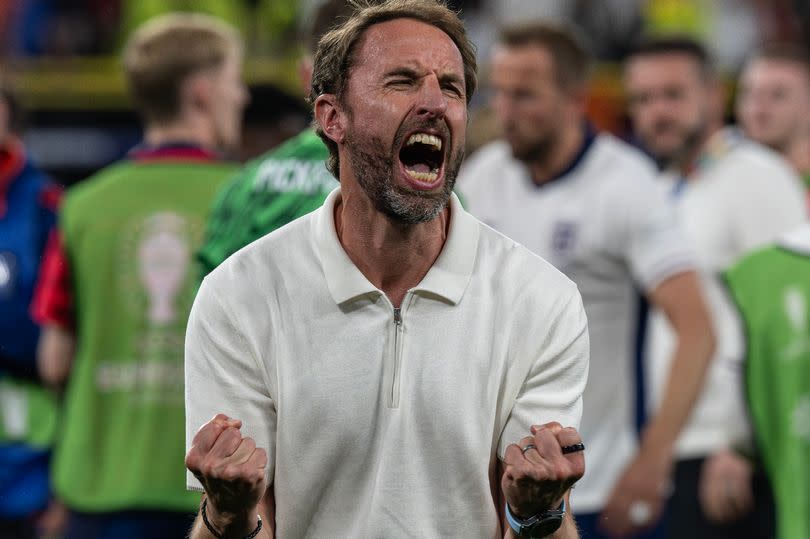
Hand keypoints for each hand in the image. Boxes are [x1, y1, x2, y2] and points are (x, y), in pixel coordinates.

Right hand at [185, 414, 267, 531]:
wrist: (229, 507)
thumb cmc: (219, 474)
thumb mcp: (206, 453)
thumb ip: (214, 429)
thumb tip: (233, 422)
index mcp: (194, 458)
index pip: (215, 425)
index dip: (221, 434)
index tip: (219, 450)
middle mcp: (209, 466)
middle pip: (233, 432)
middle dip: (236, 443)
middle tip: (231, 462)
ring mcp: (230, 472)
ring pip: (248, 442)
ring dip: (248, 453)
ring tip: (240, 469)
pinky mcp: (249, 476)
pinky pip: (260, 452)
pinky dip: (258, 461)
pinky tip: (250, 475)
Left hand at [501, 422, 584, 517]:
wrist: (535, 513)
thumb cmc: (548, 482)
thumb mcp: (563, 464)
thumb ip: (558, 440)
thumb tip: (537, 427)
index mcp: (575, 467)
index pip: (569, 433)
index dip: (558, 436)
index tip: (553, 448)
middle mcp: (560, 470)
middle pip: (544, 433)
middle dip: (538, 442)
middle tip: (539, 461)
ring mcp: (540, 472)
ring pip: (526, 441)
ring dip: (524, 452)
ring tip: (529, 469)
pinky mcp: (520, 473)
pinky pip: (513, 448)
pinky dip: (512, 457)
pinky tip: (518, 471)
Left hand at [598, 444, 671, 537]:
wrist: (655, 453)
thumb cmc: (637, 465)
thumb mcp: (622, 476)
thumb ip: (616, 490)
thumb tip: (609, 507)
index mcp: (623, 483)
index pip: (612, 506)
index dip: (607, 518)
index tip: (602, 526)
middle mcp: (635, 489)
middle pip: (623, 513)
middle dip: (616, 526)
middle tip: (610, 533)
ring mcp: (647, 493)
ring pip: (638, 516)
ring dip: (630, 528)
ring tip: (623, 535)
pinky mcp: (658, 496)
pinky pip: (652, 515)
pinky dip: (646, 525)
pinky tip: (640, 530)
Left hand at [699, 449, 753, 522]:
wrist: (737, 440)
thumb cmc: (725, 457)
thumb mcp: (714, 465)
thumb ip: (711, 479)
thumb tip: (709, 500)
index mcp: (710, 469)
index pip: (708, 492)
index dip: (711, 506)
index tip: (713, 516)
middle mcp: (720, 469)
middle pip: (720, 495)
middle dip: (722, 509)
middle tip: (725, 519)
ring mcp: (732, 469)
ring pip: (733, 494)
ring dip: (736, 507)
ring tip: (737, 514)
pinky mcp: (744, 470)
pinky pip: (744, 489)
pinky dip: (746, 500)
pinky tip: (747, 507)